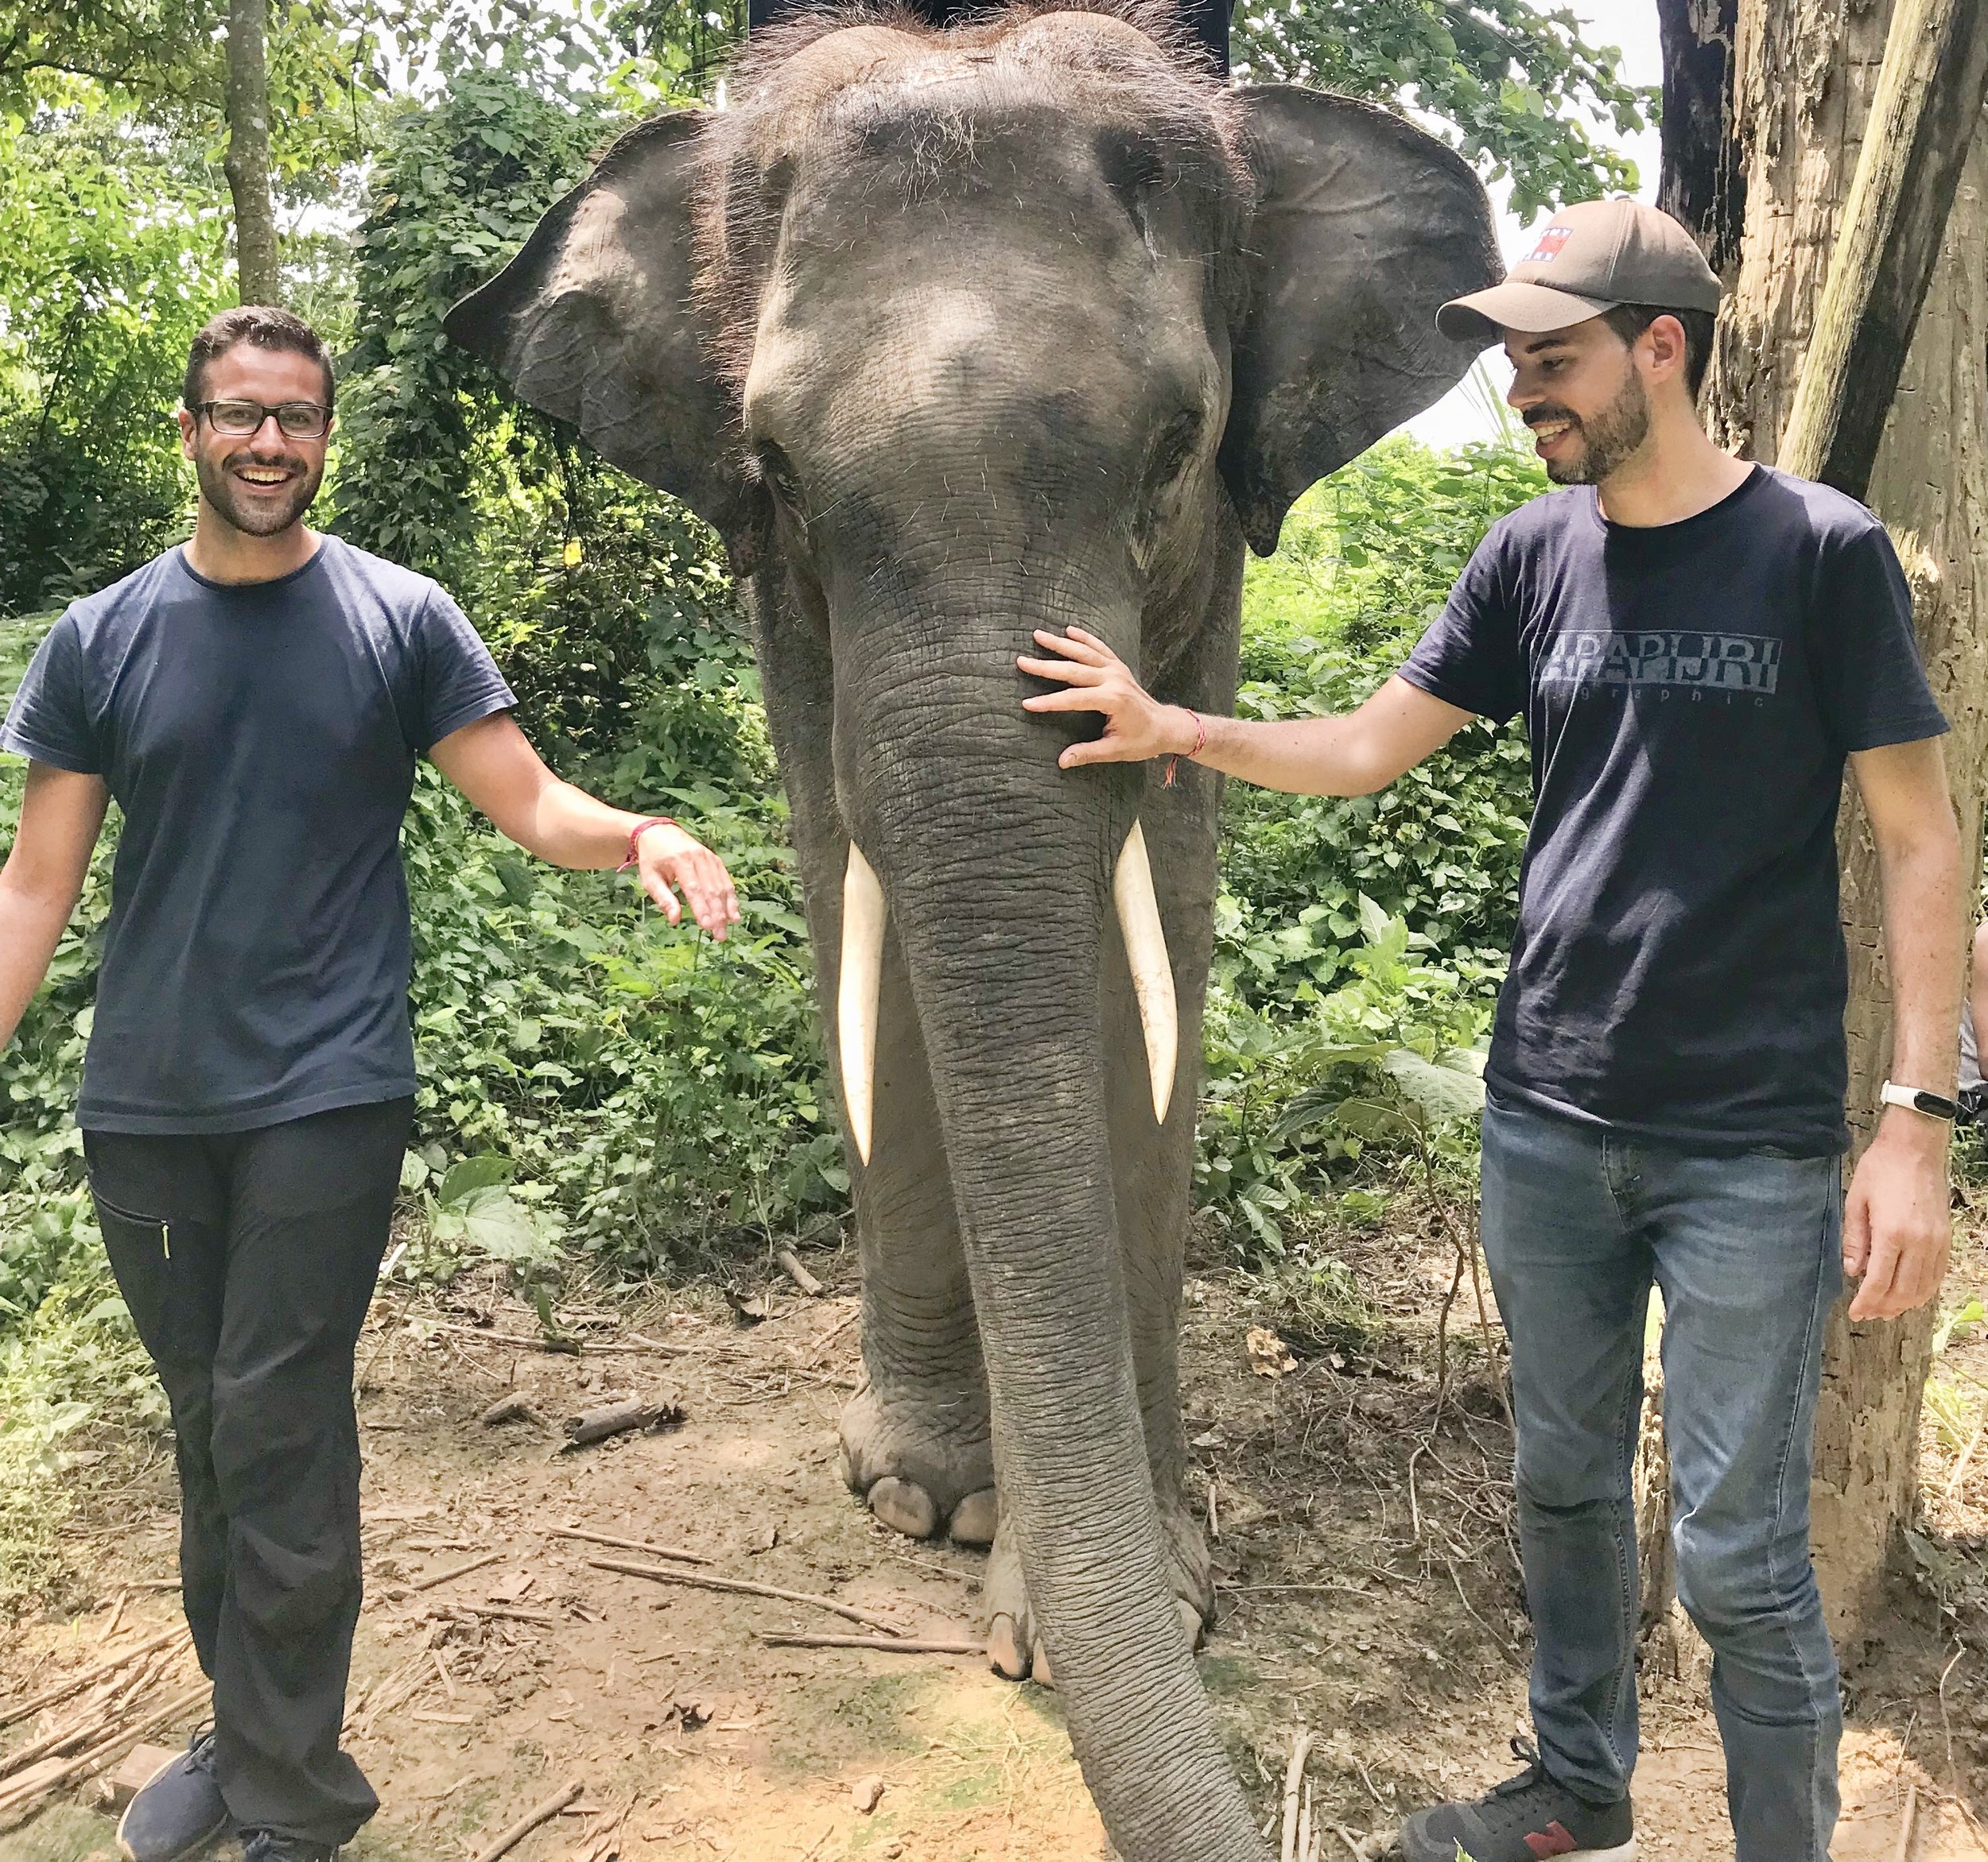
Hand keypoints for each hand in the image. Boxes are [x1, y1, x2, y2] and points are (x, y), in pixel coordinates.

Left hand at [635, 821, 741, 941]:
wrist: (659, 832)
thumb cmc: (652, 859)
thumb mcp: (650, 879)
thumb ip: (663, 899)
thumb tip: (675, 920)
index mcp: (680, 860)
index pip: (694, 889)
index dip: (702, 908)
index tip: (707, 926)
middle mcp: (698, 857)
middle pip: (712, 889)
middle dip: (717, 914)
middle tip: (719, 936)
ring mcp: (709, 857)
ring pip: (722, 886)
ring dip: (726, 909)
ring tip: (728, 928)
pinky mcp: (715, 859)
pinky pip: (726, 880)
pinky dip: (731, 898)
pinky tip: (734, 913)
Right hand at [1018, 627, 1196, 769]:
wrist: (1166, 726)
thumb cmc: (1142, 740)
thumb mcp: (1115, 751)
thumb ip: (1087, 753)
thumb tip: (1062, 761)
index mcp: (1112, 700)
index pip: (1073, 699)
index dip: (1048, 702)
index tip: (1027, 703)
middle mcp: (1113, 680)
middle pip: (1073, 670)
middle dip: (1045, 666)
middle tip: (1022, 661)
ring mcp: (1117, 670)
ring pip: (1084, 652)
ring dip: (1059, 643)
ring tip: (1037, 635)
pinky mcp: (1119, 666)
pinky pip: (1099, 648)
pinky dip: (1084, 637)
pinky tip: (1069, 630)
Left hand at [1842, 1110, 1951, 1320]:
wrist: (1915, 1148)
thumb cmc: (1880, 1170)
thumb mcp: (1856, 1201)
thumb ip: (1854, 1239)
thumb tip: (1852, 1271)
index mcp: (1892, 1234)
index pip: (1879, 1282)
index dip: (1866, 1302)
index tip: (1855, 1312)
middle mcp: (1919, 1243)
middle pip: (1903, 1291)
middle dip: (1884, 1307)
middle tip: (1868, 1314)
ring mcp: (1937, 1242)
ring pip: (1924, 1287)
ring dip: (1905, 1303)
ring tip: (1887, 1308)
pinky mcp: (1946, 1238)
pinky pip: (1938, 1274)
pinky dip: (1924, 1289)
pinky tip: (1910, 1293)